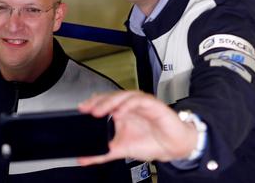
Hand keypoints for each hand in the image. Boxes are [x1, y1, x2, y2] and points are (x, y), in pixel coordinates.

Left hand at [77, 91, 197, 165]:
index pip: (104, 102)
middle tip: (88, 110)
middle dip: (99, 102)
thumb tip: (83, 159)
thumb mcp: (121, 149)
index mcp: (122, 112)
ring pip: (124, 95)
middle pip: (112, 97)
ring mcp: (141, 104)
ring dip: (111, 102)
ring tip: (100, 111)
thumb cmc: (151, 142)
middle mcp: (130, 106)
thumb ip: (102, 154)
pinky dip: (128, 105)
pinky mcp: (153, 104)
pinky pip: (139, 100)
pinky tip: (119, 113)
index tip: (81, 110)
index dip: (93, 103)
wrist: (172, 147)